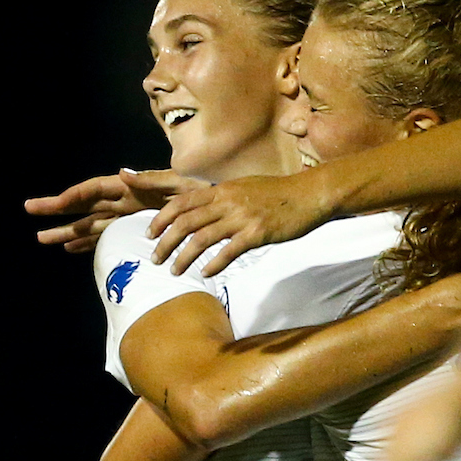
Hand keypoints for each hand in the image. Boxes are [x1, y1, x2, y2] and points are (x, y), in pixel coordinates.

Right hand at [25, 169, 207, 252]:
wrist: (224, 209)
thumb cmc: (207, 193)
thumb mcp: (184, 184)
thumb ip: (154, 180)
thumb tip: (122, 173)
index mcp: (135, 187)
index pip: (96, 188)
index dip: (74, 195)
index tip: (55, 203)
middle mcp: (127, 201)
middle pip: (86, 205)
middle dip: (59, 209)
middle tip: (30, 211)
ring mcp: (130, 216)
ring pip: (92, 223)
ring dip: (69, 231)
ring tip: (43, 239)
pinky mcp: (138, 230)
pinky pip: (109, 236)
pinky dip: (91, 242)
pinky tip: (73, 249)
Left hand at [147, 172, 332, 276]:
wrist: (309, 194)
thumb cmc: (279, 192)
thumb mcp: (244, 187)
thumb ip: (223, 197)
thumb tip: (205, 210)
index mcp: (221, 189)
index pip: (181, 202)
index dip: (161, 218)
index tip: (151, 233)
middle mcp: (227, 201)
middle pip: (185, 222)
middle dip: (165, 242)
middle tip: (155, 258)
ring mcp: (241, 217)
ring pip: (201, 239)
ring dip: (183, 257)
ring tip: (174, 270)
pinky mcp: (257, 233)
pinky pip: (229, 251)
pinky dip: (213, 264)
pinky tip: (205, 273)